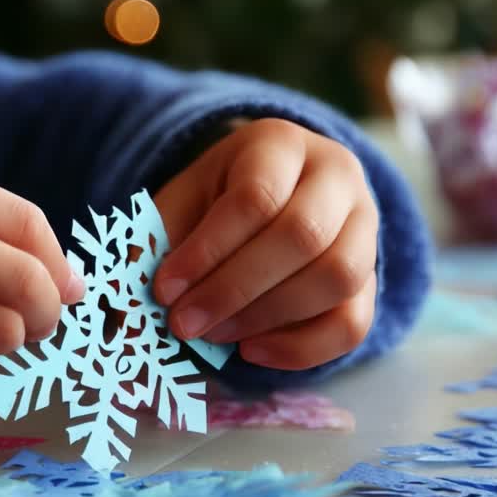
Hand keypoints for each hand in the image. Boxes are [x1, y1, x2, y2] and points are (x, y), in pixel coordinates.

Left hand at [153, 118, 377, 370]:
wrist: (272, 191)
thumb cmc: (216, 199)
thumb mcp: (182, 203)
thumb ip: (154, 248)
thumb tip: (124, 319)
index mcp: (280, 144)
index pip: (256, 198)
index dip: (208, 250)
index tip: (164, 289)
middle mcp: (337, 176)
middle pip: (303, 237)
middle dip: (235, 289)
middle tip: (184, 324)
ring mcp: (366, 226)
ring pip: (338, 279)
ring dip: (267, 318)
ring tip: (214, 336)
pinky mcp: (372, 276)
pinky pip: (353, 321)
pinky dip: (302, 348)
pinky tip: (252, 351)